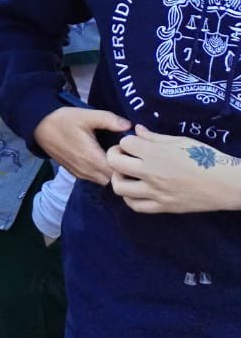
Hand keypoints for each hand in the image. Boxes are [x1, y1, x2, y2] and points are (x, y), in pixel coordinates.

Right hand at [33, 106, 131, 185]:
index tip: (129, 152)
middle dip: (121, 170)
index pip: (117, 172)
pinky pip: (94, 178)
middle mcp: (86, 170)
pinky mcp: (75, 173)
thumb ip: (109, 119)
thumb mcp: (86, 115)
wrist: (39, 127)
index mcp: (91, 158)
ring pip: (104, 181)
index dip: (127, 164)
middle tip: (125, 154)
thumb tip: (129, 126)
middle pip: (112, 180)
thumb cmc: (63, 120)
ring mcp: (80, 173)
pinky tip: (102, 158)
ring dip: (110, 172)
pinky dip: (101, 173)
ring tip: (114, 156)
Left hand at [107, 126, 240, 214]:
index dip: (126, 141)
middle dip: (114, 156)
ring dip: (118, 178)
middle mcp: (150, 173)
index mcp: (155, 154)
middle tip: (122, 156)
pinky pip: (135, 206)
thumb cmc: (205, 158)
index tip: (133, 143)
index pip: (124, 143)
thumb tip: (137, 130)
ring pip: (119, 188)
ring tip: (126, 174)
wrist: (224, 184)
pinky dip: (130, 198)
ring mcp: (155, 192)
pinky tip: (135, 191)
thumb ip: (155, 137)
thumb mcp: (180, 141)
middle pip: (114, 164)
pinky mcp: (162, 207)